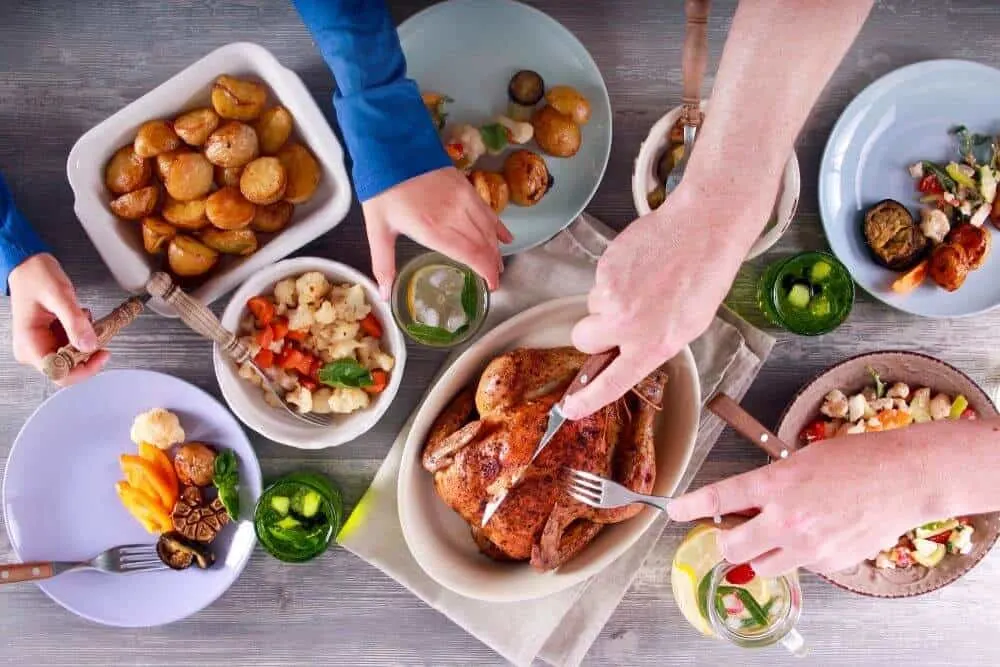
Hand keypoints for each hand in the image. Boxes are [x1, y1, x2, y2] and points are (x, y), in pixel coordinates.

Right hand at [9, 253, 106, 385]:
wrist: (29, 265)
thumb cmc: (36, 277)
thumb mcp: (60, 296)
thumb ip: (75, 322)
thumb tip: (89, 345)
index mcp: (29, 344)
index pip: (59, 374)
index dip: (84, 369)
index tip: (101, 353)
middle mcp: (33, 350)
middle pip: (68, 368)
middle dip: (87, 352)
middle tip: (100, 333)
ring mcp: (41, 345)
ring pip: (73, 358)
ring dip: (86, 341)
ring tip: (85, 319)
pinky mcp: (50, 339)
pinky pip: (72, 346)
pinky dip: (82, 335)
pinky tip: (79, 319)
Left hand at [361, 167, 512, 298]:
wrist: (391, 145)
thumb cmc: (383, 188)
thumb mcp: (377, 229)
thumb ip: (383, 264)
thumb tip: (383, 294)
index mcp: (434, 230)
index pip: (472, 256)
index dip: (486, 273)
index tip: (491, 286)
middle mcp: (454, 216)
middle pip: (484, 245)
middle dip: (493, 265)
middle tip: (494, 280)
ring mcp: (463, 200)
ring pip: (489, 229)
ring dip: (496, 248)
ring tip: (498, 263)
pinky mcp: (466, 187)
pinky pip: (488, 211)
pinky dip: (498, 227)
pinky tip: (504, 237)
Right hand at [561, 184, 746, 418]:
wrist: (702, 231)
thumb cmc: (703, 277)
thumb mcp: (686, 326)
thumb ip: (651, 344)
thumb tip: (624, 352)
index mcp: (652, 346)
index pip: (611, 383)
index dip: (587, 398)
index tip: (570, 408)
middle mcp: (627, 325)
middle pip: (584, 339)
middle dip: (594, 329)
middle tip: (618, 316)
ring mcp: (612, 296)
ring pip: (592, 306)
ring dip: (609, 299)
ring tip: (641, 283)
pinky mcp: (604, 269)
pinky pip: (598, 280)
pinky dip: (614, 276)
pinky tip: (639, 266)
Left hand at [667, 431, 933, 576]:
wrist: (904, 478)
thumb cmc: (856, 460)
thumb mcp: (799, 461)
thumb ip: (768, 485)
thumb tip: (742, 503)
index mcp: (775, 484)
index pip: (718, 499)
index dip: (689, 507)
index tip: (673, 512)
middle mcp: (786, 519)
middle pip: (732, 548)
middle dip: (727, 542)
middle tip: (734, 531)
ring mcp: (809, 546)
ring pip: (762, 566)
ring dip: (761, 553)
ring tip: (780, 532)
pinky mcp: (830, 563)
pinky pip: (800, 566)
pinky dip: (799, 555)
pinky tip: (818, 533)